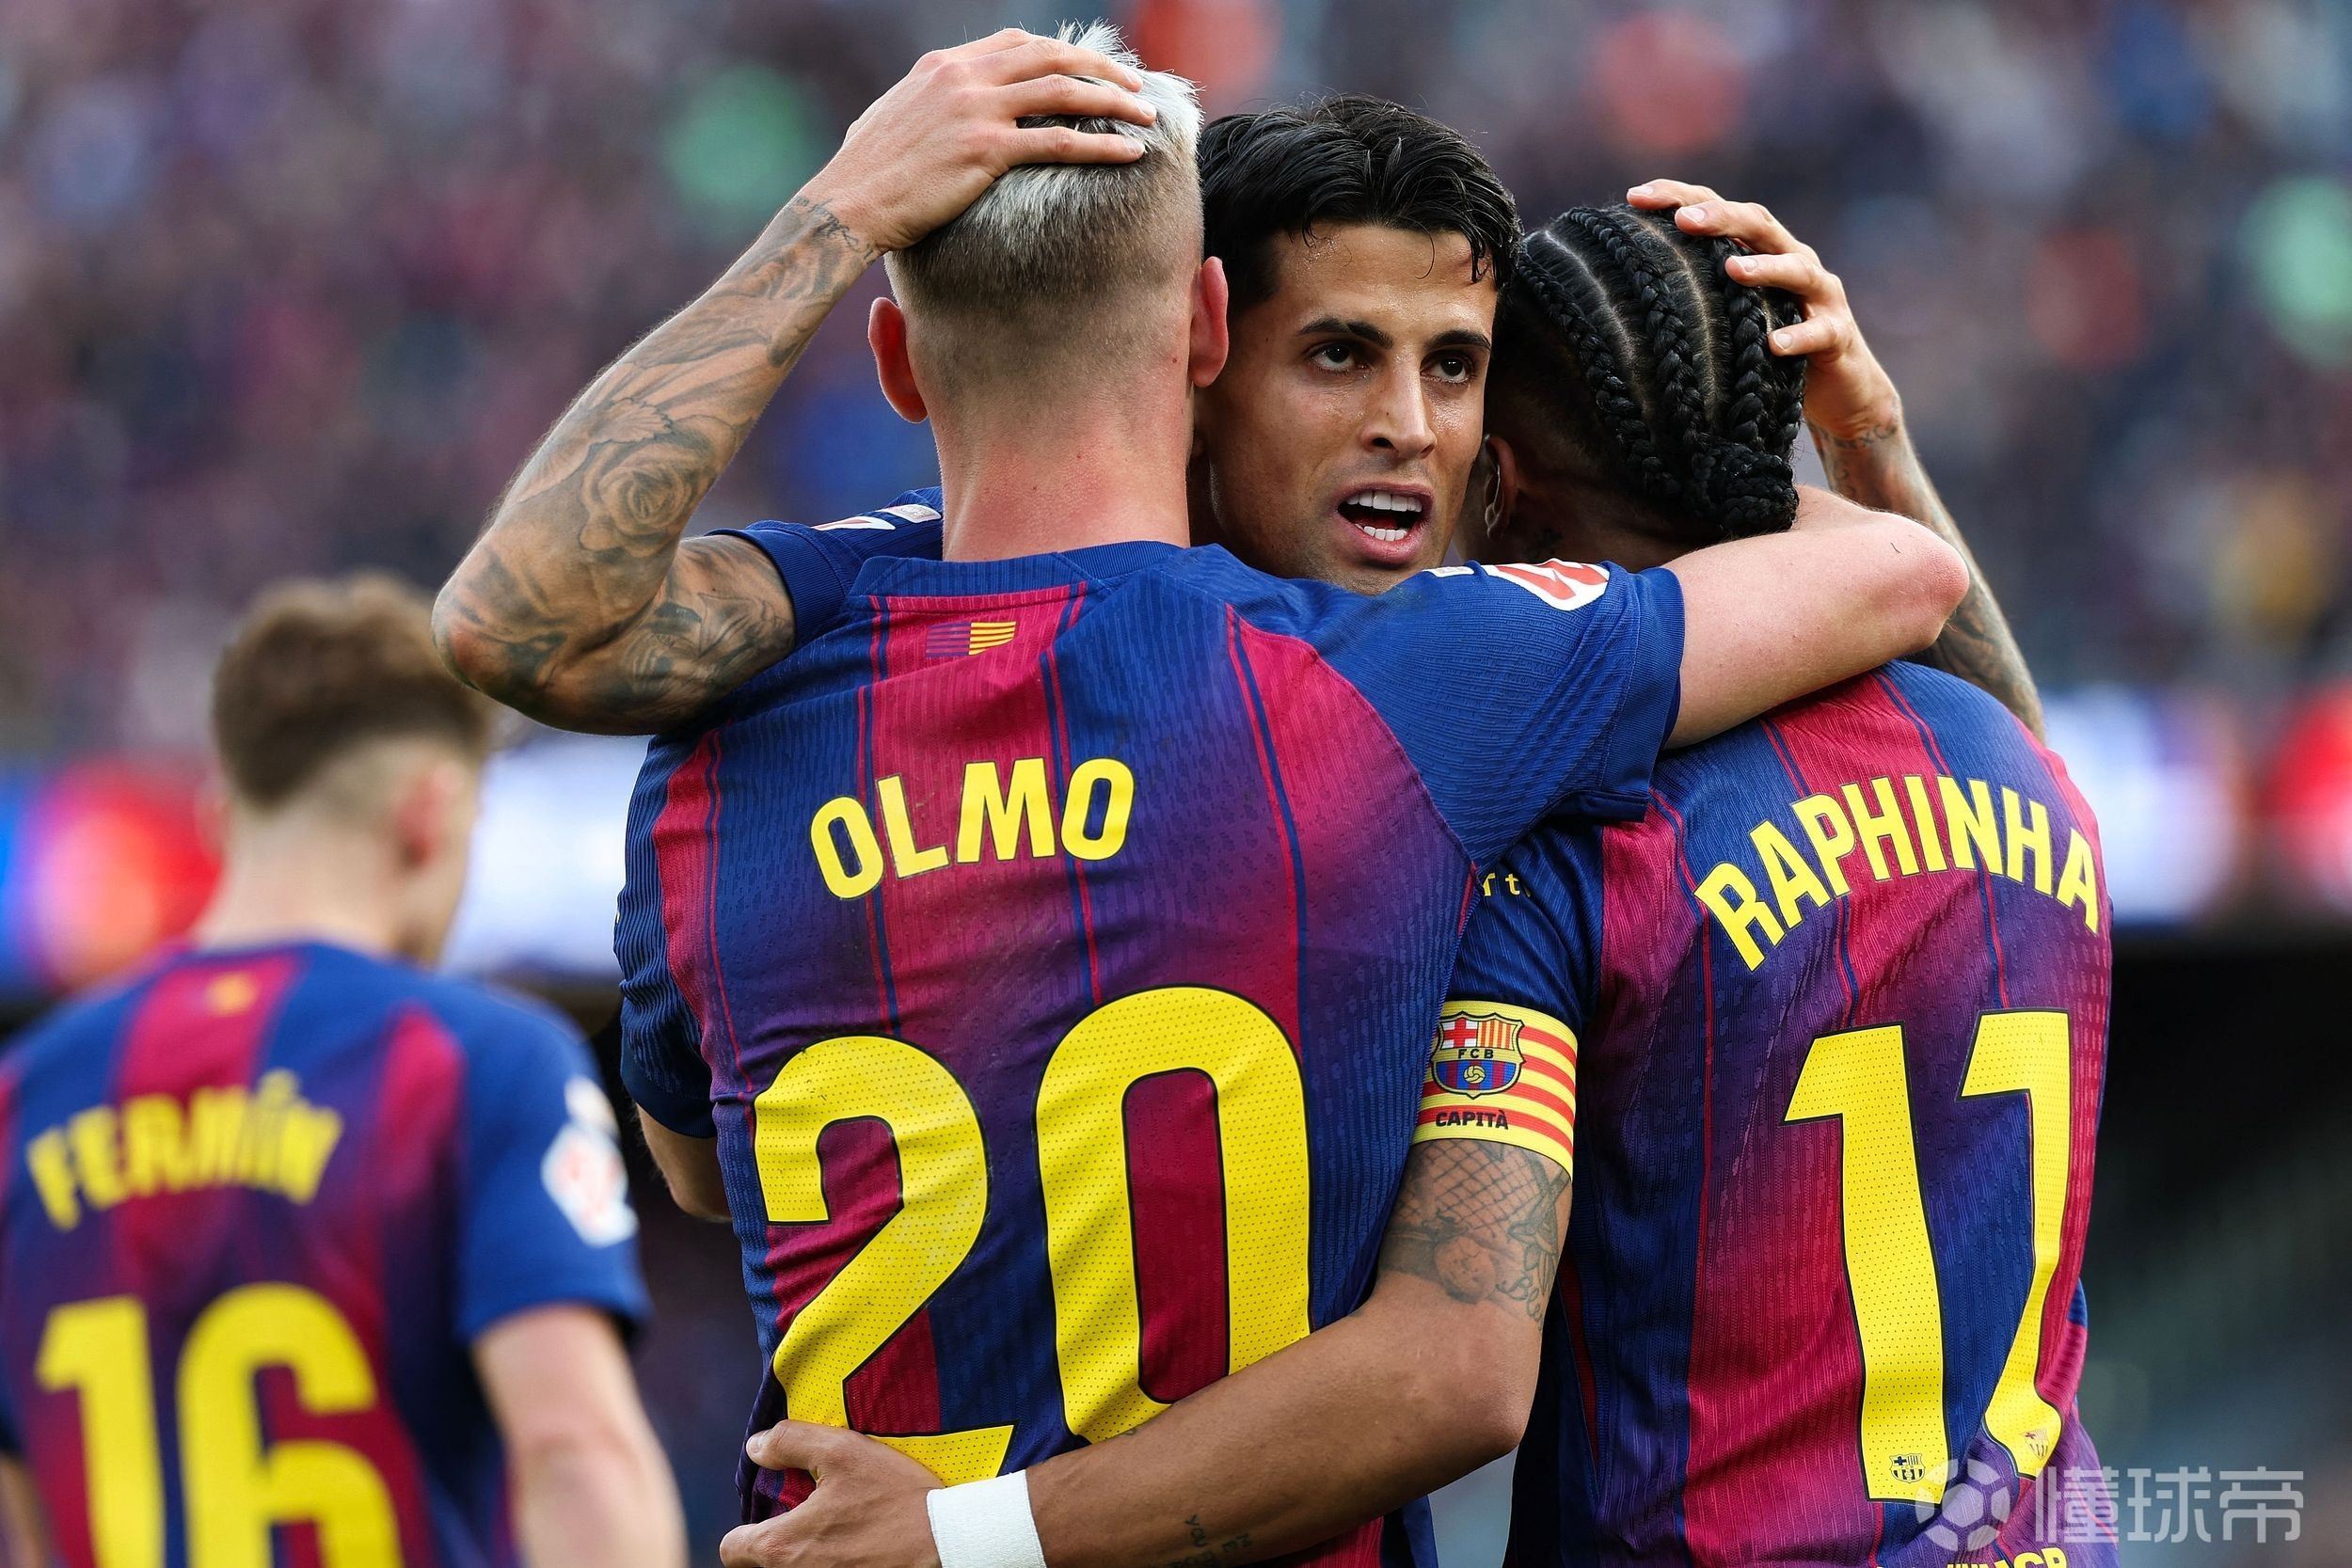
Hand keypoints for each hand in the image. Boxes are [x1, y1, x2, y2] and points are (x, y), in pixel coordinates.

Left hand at [719, 1421, 947, 1567]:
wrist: (946, 1541)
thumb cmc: (894, 1497)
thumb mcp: (843, 1451)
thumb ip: (790, 1443)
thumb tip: (756, 1448)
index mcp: (781, 1547)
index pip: (732, 1550)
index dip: (744, 1531)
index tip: (770, 1517)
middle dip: (771, 1549)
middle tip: (803, 1526)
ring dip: (801, 1558)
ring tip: (832, 1536)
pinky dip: (827, 1565)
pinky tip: (853, 1551)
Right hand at [802, 29, 1158, 255]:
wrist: (846, 204)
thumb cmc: (864, 175)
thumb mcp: (893, 118)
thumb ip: (927, 105)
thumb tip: (942, 114)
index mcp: (943, 66)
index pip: (1015, 42)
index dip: (1059, 51)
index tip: (1088, 67)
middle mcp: (964, 78)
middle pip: (1050, 56)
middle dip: (1099, 67)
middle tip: (1133, 85)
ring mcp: (977, 110)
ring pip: (1064, 91)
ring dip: (1113, 101)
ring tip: (1145, 116)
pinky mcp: (986, 149)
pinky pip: (1060, 140)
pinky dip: (1101, 145)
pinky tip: (1128, 154)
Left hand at [1627, 178, 1901, 443]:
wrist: (1838, 390)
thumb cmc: (1766, 347)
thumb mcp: (1726, 315)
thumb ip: (1691, 294)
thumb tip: (1615, 291)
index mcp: (1759, 250)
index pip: (1719, 210)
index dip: (1679, 197)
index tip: (1634, 196)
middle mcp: (1792, 260)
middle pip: (1759, 225)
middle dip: (1721, 218)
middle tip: (1684, 219)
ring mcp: (1820, 295)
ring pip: (1796, 270)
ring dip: (1764, 268)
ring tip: (1733, 270)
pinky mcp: (1837, 335)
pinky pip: (1819, 332)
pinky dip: (1797, 336)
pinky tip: (1774, 344)